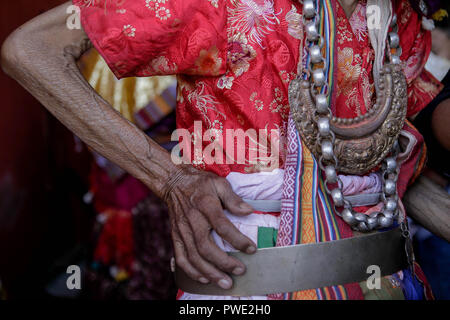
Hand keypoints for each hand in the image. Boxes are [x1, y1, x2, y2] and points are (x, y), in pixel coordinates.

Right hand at [163, 165, 256, 288]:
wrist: (174, 183)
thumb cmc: (200, 183)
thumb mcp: (219, 183)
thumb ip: (233, 198)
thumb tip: (249, 211)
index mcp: (205, 205)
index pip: (222, 225)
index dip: (237, 239)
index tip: (251, 249)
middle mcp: (192, 220)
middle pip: (205, 247)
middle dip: (223, 262)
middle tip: (240, 270)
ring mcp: (182, 230)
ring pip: (193, 257)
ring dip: (210, 272)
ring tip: (225, 282)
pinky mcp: (176, 237)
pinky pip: (181, 258)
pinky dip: (192, 272)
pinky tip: (205, 279)